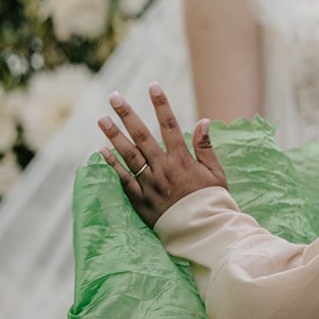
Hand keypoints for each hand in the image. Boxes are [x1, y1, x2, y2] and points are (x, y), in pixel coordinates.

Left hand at [98, 82, 227, 228]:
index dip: (161, 104)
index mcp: (183, 160)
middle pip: (142, 136)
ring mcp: (149, 184)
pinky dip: (112, 165)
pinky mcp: (140, 200)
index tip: (153, 85)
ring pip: (128, 155)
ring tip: (101, 118)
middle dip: (128, 114)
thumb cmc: (213, 201)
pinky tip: (101, 151)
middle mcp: (163, 169)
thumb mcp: (217, 173)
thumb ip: (206, 147)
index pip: (170, 125)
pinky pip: (123, 180)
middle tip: (114, 96)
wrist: (204, 232)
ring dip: (114, 136)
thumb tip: (203, 121)